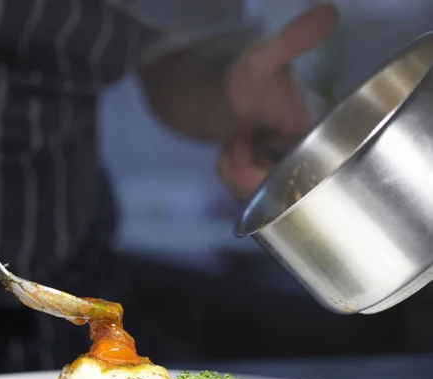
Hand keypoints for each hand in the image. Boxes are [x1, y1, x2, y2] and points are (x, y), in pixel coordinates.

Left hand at [216, 3, 338, 199]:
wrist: (211, 87)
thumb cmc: (242, 73)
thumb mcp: (262, 59)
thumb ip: (292, 42)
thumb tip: (329, 12)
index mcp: (323, 129)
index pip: (308, 175)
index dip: (272, 172)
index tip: (248, 143)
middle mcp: (313, 151)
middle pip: (282, 193)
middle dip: (247, 174)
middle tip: (236, 141)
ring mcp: (290, 165)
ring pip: (263, 197)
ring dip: (235, 173)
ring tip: (234, 142)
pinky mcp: (271, 174)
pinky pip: (251, 195)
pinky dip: (233, 176)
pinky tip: (231, 152)